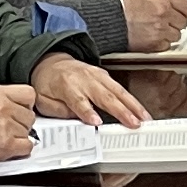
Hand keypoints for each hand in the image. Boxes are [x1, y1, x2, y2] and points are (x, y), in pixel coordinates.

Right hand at [0, 82, 38, 166]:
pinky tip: (8, 149)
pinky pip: (27, 147)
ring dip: (19, 138)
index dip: (26, 105)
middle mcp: (3, 107)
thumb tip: (12, 105)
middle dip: (21, 124)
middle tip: (7, 129)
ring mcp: (6, 126)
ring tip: (1, 139)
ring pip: (28, 132)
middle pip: (29, 115)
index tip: (21, 111)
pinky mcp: (7, 145)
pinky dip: (20, 151)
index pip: (28, 94)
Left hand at [31, 54, 146, 126]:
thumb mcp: (43, 100)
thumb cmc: (48, 84)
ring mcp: (97, 76)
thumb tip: (77, 120)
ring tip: (144, 118)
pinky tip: (140, 110)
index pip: (79, 101)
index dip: (87, 112)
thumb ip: (58, 111)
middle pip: (105, 96)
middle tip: (133, 123)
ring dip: (133, 105)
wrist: (51, 63)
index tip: (97, 122)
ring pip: (118, 91)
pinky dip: (132, 100)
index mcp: (67, 85)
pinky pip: (120, 88)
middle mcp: (85, 79)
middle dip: (121, 111)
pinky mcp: (105, 76)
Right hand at [113, 0, 186, 51]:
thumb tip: (177, 3)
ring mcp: (161, 29)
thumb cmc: (126, 6)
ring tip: (157, 30)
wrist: (112, 19)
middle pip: (183, 22)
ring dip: (169, 34)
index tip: (183, 14)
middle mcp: (164, 13)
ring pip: (177, 35)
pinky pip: (167, 45)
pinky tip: (152, 37)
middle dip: (176, 23)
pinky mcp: (155, 43)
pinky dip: (161, 43)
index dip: (186, 11)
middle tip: (167, 22)